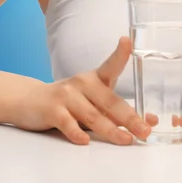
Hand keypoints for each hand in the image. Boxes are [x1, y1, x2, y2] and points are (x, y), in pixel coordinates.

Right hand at [13, 36, 156, 144]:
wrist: (31, 100)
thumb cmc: (71, 101)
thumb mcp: (94, 102)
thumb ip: (118, 111)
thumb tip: (150, 121)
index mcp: (96, 78)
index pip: (111, 65)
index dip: (121, 53)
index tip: (127, 41)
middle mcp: (83, 83)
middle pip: (109, 101)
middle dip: (129, 117)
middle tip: (145, 129)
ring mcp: (67, 95)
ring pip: (92, 115)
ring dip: (111, 129)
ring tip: (126, 140)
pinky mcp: (53, 110)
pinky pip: (67, 123)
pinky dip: (77, 132)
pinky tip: (85, 140)